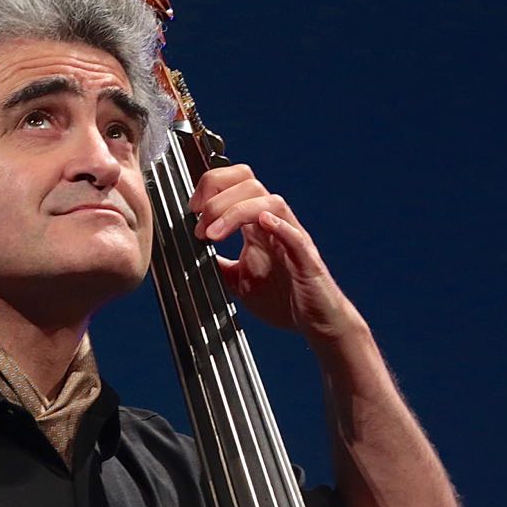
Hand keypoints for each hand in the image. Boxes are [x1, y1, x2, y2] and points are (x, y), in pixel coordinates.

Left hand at [188, 164, 362, 342]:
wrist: (314, 323)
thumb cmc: (284, 301)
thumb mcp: (239, 282)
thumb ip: (219, 266)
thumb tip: (194, 258)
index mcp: (257, 226)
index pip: (235, 184)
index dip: (210, 188)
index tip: (192, 211)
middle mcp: (275, 224)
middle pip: (249, 182)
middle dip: (217, 197)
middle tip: (199, 224)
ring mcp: (291, 238)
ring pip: (268, 201)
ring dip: (235, 211)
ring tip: (213, 235)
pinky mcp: (306, 258)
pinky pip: (295, 234)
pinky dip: (278, 225)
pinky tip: (262, 223)